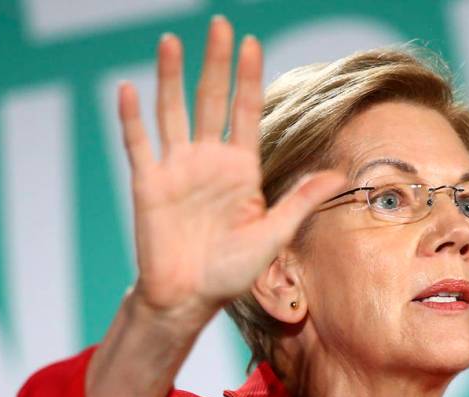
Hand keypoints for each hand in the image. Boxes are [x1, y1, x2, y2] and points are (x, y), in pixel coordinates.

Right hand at [117, 16, 345, 325]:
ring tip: (172, 42)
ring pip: (172, 112)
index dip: (248, 79)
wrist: (190, 298)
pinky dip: (131, 118)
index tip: (252, 43)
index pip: (246, 114)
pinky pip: (138, 144)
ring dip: (171, 77)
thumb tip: (339, 175)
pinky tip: (129, 88)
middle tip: (219, 24)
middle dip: (215, 64)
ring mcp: (176, 169)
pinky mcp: (148, 183)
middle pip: (210, 101)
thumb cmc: (232, 272)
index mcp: (240, 171)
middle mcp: (208, 162)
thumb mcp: (273, 236)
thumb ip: (299, 202)